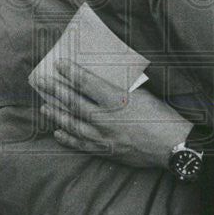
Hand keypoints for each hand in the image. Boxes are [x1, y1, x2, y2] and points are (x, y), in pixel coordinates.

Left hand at [34, 58, 191, 168]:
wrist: (172, 146)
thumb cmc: (162, 116)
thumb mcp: (143, 93)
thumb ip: (122, 87)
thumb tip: (105, 80)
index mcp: (116, 99)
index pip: (86, 82)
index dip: (71, 72)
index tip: (59, 64)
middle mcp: (105, 118)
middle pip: (74, 102)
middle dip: (55, 90)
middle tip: (41, 81)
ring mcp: (103, 136)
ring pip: (72, 123)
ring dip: (57, 113)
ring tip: (45, 106)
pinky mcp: (105, 150)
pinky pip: (80, 144)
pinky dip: (67, 138)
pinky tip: (58, 132)